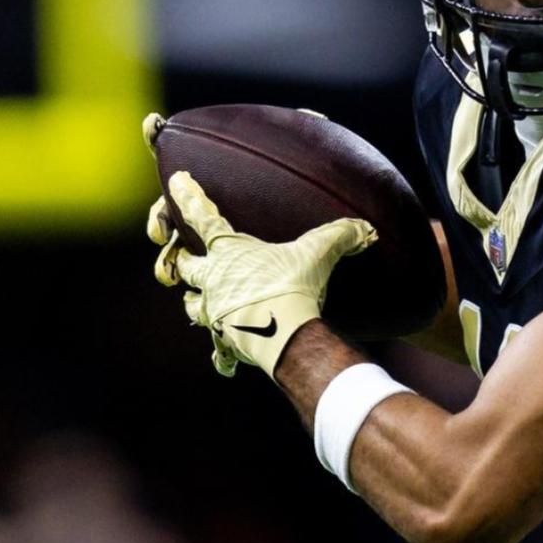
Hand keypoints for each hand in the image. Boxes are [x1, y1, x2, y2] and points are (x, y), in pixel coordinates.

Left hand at [150, 170, 374, 376]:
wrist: (285, 333)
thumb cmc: (293, 285)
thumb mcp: (318, 252)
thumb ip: (339, 235)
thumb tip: (366, 228)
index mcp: (229, 252)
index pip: (203, 216)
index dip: (189, 196)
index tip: (176, 180)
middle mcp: (214, 280)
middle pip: (185, 266)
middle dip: (180, 261)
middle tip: (181, 258)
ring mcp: (215, 312)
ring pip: (191, 307)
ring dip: (194, 304)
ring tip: (197, 302)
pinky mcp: (225, 341)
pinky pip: (219, 351)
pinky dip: (223, 356)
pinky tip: (227, 362)